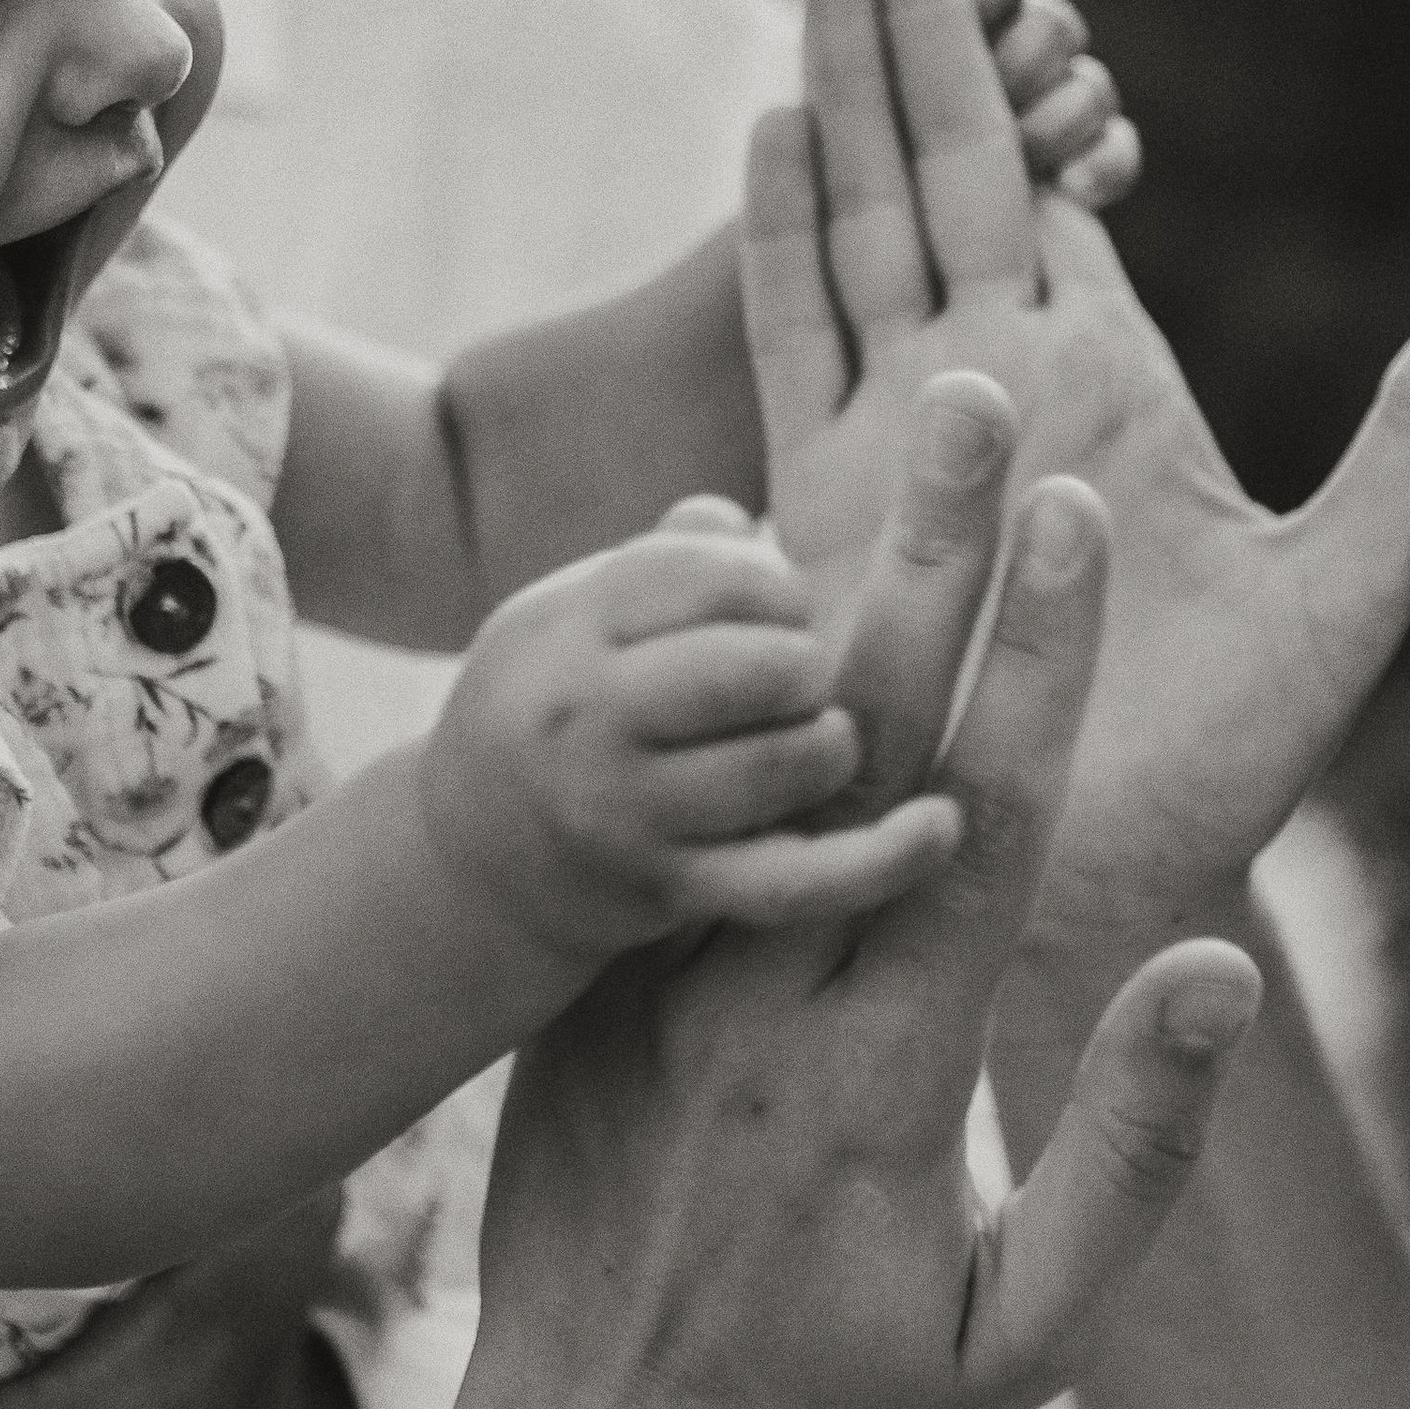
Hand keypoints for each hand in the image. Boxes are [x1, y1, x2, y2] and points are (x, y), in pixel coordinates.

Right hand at [419, 517, 964, 971]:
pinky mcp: (667, 891)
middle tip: (806, 682)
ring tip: (824, 741)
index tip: (781, 609)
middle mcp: (590, 714)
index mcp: (572, 623)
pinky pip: (788, 880)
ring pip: (780, 764)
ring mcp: (625, 809)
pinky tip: (940, 826)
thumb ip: (666, 557)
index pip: (711, 571)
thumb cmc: (559, 706)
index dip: (774, 585)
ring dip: (830, 745)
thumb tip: (740, 517)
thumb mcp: (575, 614)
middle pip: (754, 665)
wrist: (469, 859)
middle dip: (809, 665)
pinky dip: (875, 859)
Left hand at [455, 440, 1261, 1408]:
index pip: (983, 829)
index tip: (1078, 522)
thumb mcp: (1024, 1333)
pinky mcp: (590, 980)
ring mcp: (661, 983)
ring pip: (745, 754)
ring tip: (857, 428)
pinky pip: (655, 796)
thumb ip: (1132, 1157)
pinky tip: (705, 538)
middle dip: (929, 561)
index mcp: (888, 1074)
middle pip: (859, 746)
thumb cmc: (849, 1408)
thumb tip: (1219, 969)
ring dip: (808, 584)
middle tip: (967, 402)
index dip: (1039, 668)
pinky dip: (683, 667)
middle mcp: (765, 1003)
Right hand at [786, 0, 1409, 1026]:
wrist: (1086, 886)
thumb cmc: (1221, 761)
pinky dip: (787, 232)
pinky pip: (797, 341)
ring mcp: (897, 429)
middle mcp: (990, 374)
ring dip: (842, 92)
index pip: (1054, 174)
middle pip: (943, 159)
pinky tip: (775, 128)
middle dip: (914, 28)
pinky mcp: (824, 501)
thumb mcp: (1347, 585)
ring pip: (864, 219)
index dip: (1029, 63)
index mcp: (1102, 366)